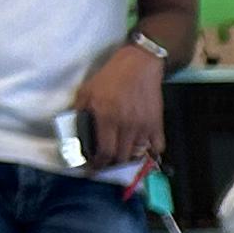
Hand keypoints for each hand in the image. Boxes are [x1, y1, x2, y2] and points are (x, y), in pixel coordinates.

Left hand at [73, 41, 166, 170]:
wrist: (140, 64)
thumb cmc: (111, 76)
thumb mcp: (87, 90)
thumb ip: (80, 112)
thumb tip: (76, 134)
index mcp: (107, 116)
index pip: (104, 151)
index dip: (98, 164)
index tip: (93, 168)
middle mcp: (126, 124)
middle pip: (120, 157)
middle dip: (111, 164)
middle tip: (105, 163)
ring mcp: (143, 125)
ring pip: (137, 155)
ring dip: (127, 159)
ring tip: (120, 157)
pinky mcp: (156, 123)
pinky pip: (156, 147)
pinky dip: (149, 153)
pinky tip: (141, 149)